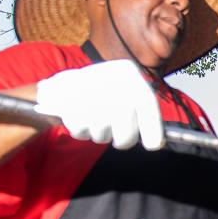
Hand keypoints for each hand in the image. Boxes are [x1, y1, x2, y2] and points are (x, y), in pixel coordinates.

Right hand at [34, 60, 164, 149]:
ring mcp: (88, 91)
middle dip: (124, 139)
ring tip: (94, 119)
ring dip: (100, 135)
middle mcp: (110, 79)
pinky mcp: (67, 103)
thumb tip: (157, 142)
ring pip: (103, 133)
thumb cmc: (101, 95)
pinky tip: (79, 117)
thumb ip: (142, 114)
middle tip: (119, 140)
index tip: (153, 146)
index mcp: (127, 72)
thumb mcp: (124, 93)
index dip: (152, 128)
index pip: (147, 103)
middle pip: (126, 125)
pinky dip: (82, 131)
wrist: (59, 86)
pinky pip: (82, 132)